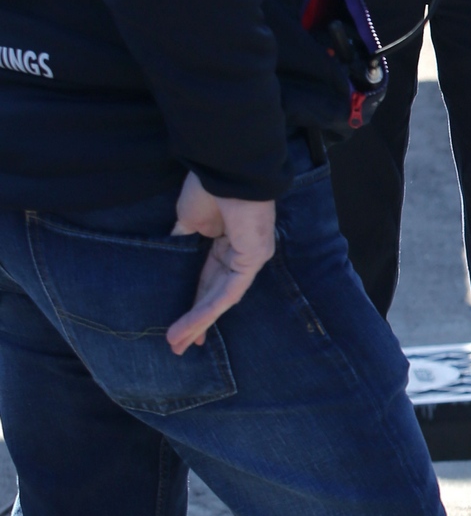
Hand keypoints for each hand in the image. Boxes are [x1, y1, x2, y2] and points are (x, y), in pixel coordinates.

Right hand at [167, 171, 275, 354]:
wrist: (225, 168)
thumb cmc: (208, 188)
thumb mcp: (189, 221)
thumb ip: (184, 241)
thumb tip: (170, 256)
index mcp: (227, 242)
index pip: (210, 280)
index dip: (194, 303)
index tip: (180, 327)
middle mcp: (242, 253)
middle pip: (216, 295)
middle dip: (197, 322)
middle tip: (178, 346)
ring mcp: (251, 257)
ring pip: (222, 298)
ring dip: (199, 322)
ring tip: (178, 343)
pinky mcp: (254, 258)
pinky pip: (229, 291)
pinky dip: (208, 310)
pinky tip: (191, 326)